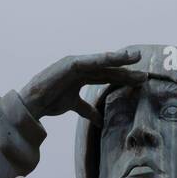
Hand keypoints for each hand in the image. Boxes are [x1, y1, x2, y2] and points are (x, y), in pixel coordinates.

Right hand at [18, 49, 145, 125]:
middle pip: (108, 69)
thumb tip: (100, 120)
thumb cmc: (49, 102)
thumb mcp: (73, 106)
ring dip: (119, 59)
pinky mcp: (69, 64)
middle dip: (126, 71)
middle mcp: (81, 67)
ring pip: (102, 61)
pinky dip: (102, 58)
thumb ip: (87, 110)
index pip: (107, 76)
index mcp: (82, 75)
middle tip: (145, 74)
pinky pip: (89, 61)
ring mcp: (76, 64)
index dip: (123, 78)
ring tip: (135, 57)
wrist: (31, 104)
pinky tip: (116, 57)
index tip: (140, 81)